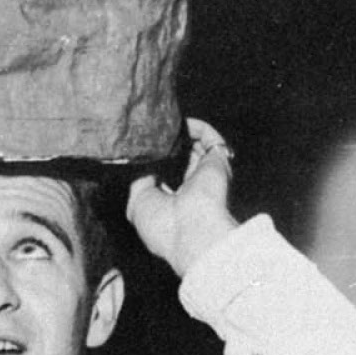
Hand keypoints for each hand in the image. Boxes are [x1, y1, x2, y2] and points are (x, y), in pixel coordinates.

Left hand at [127, 118, 240, 277]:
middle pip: (179, 155)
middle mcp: (191, 186)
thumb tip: (139, 156)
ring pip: (194, 143)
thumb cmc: (163, 226)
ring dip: (179, 131)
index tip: (140, 145)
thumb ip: (138, 178)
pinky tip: (179, 122)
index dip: (153, 157)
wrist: (193, 232)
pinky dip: (195, 127)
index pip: (164, 172)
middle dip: (165, 141)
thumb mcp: (139, 202)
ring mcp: (205, 173)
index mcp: (173, 201)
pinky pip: (208, 136)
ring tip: (163, 122)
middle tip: (150, 128)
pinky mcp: (217, 161)